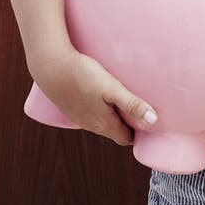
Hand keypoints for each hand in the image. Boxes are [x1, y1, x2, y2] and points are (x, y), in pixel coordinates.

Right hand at [29, 47, 157, 146]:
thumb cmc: (83, 76)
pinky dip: (101, 108)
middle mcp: (91, 125)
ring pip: (102, 121)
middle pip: (116, 130)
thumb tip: (154, 121)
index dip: (140, 132)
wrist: (50, 67)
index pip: (126, 138)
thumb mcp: (112, 88)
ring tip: (126, 99)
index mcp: (104, 125)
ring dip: (115, 115)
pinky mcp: (71, 106)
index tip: (152, 121)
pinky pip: (90, 112)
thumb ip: (132, 104)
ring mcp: (80, 117)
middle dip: (129, 123)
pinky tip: (102, 94)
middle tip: (143, 107)